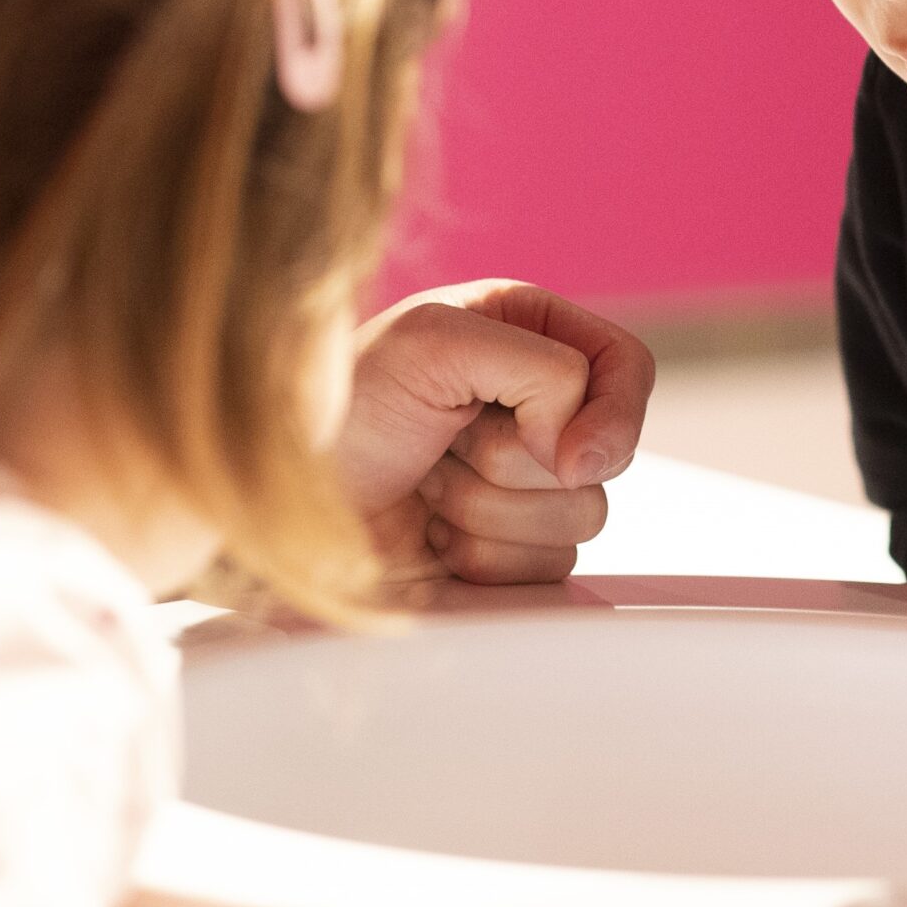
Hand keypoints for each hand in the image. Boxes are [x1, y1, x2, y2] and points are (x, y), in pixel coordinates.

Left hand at [340, 280, 651, 585]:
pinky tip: (430, 535)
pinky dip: (482, 561)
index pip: (627, 369)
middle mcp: (535, 407)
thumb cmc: (337, 411)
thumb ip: (540, 368)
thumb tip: (584, 452)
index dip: (614, 416)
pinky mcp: (510, 555)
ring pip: (581, 519)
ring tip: (427, 488)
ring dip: (490, 512)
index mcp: (527, 334)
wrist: (278, 507)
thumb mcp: (435, 343)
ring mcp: (525, 485)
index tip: (568, 456)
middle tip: (444, 445)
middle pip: (607, 456)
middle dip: (518, 463)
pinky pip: (545, 573)